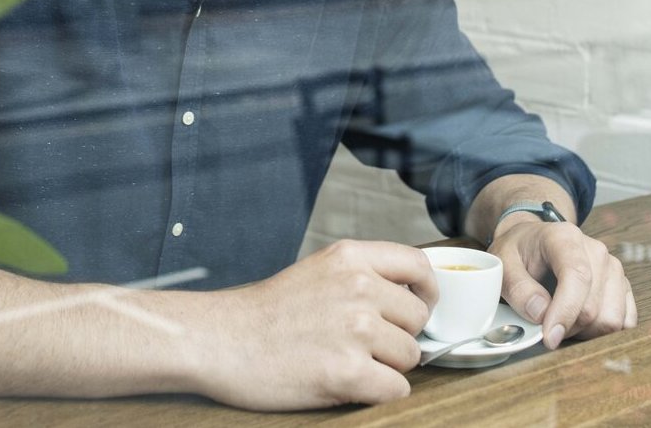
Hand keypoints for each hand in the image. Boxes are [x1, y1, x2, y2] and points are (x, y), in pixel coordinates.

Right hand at [198, 240, 436, 409]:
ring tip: (348, 361)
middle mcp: (358, 287)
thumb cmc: (268, 310)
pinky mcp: (347, 373)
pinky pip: (396, 390)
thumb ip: (363, 274)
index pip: (418, 265)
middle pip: (417, 318)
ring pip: (410, 357)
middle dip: (399, 335)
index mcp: (350, 257)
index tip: (420, 306)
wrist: (224, 339)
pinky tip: (348, 384)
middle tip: (365, 343)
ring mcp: (354, 329)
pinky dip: (377, 393)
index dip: (426, 291)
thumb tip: (411, 296)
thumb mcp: (319, 269)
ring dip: (387, 366)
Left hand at [490, 221, 636, 349]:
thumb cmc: (518, 252)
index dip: (565, 312)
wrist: (531, 242)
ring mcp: (613, 268)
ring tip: (561, 321)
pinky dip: (602, 332)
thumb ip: (518, 288)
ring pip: (612, 319)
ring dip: (585, 332)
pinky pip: (625, 322)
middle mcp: (596, 251)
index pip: (577, 277)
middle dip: (568, 327)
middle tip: (546, 326)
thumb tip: (541, 314)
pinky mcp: (622, 287)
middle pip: (594, 306)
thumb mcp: (503, 263)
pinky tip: (580, 323)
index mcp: (565, 237)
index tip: (549, 337)